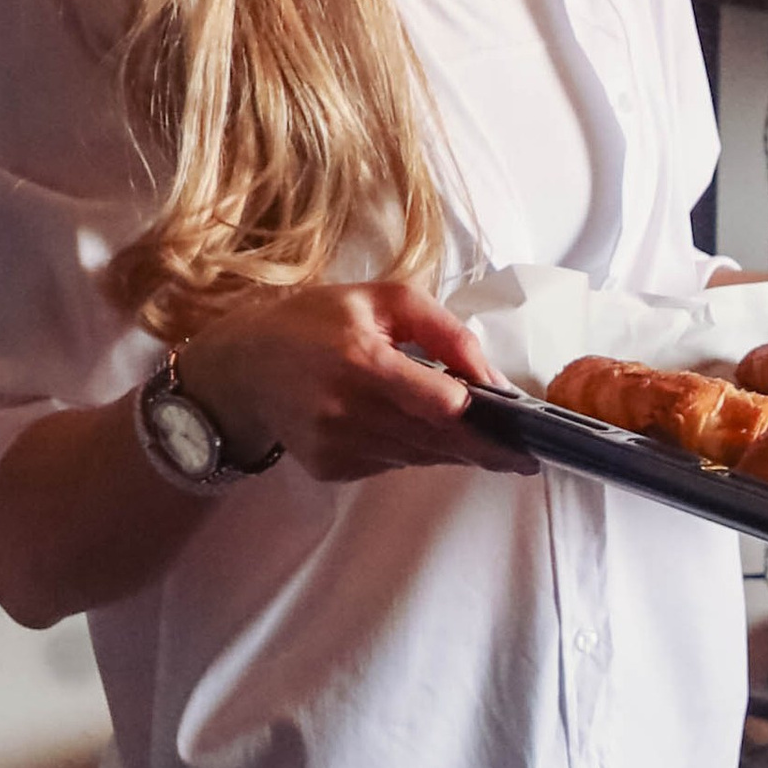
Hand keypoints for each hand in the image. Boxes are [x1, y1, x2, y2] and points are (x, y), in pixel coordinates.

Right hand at [173, 282, 535, 484]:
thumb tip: (492, 377)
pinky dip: (413, 450)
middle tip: (527, 455)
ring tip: (485, 442)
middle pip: (438, 439)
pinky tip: (412, 430)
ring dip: (454, 449)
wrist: (240, 368)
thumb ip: (441, 329)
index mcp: (360, 359)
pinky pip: (393, 465)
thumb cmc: (315, 322)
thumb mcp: (379, 299)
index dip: (476, 415)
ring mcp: (337, 445)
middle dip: (487, 449)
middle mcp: (347, 409)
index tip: (515, 424)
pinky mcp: (332, 468)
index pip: (434, 401)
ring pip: (420, 456)